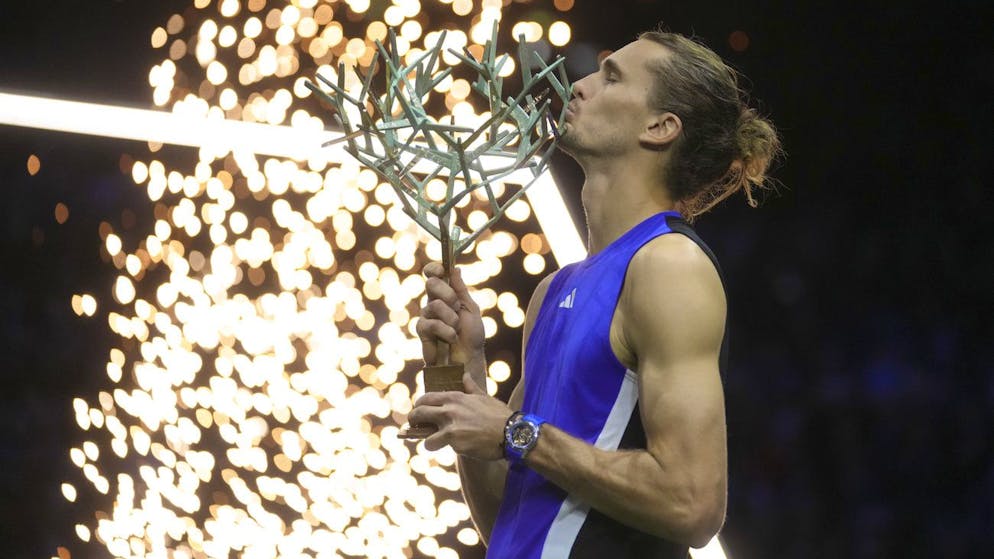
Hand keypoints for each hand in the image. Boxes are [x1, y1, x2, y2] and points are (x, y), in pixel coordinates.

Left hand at [408, 374, 513, 459]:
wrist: (512, 433)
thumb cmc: (499, 415)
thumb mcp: (484, 397)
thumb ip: (470, 387)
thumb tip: (465, 375)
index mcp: (454, 398)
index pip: (425, 398)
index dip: (419, 406)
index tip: (420, 412)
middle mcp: (449, 411)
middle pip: (418, 414)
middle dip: (413, 422)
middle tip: (415, 427)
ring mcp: (451, 428)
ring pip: (425, 438)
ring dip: (428, 442)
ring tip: (435, 444)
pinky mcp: (456, 444)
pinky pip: (442, 448)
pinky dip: (447, 449)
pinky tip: (459, 447)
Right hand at [416, 263, 485, 380]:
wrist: (468, 358)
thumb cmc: (471, 335)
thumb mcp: (470, 308)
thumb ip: (461, 289)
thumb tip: (455, 267)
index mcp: (446, 294)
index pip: (433, 275)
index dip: (434, 268)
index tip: (441, 269)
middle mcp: (433, 302)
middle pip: (431, 283)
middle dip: (448, 293)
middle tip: (456, 307)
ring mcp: (426, 316)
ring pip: (434, 305)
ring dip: (451, 317)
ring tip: (457, 329)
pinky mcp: (422, 331)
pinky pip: (431, 323)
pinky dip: (446, 330)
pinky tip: (451, 338)